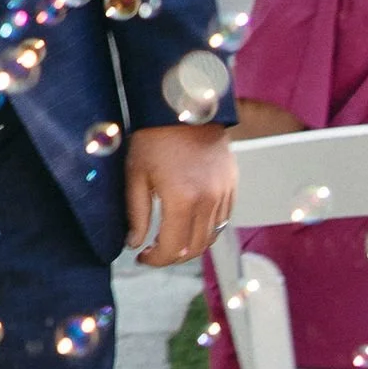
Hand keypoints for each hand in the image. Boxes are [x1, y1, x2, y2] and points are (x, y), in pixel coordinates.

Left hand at [126, 121, 234, 266]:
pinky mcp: (232, 184)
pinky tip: (190, 222)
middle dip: (174, 257)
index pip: (173, 249)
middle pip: (195, 248)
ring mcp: (224, 193)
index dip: (156, 260)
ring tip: (172, 239)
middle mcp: (208, 201)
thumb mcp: (136, 175)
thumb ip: (137, 214)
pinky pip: (224, 218)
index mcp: (182, 201)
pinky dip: (208, 228)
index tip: (143, 256)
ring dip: (192, 245)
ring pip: (212, 236)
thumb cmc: (154, 138)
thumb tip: (135, 243)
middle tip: (156, 252)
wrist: (183, 108)